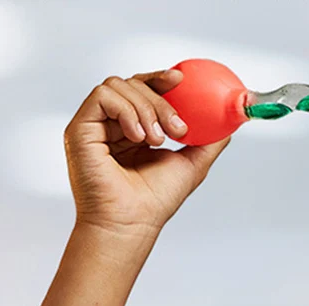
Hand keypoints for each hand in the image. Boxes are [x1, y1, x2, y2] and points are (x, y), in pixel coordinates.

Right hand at [63, 69, 231, 234]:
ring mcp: (95, 126)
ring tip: (156, 141)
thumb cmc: (155, 202)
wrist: (132, 223)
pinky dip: (127, 111)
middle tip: (177, 129)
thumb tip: (228, 123)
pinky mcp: (80, 128)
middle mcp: (113, 125)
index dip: (161, 79)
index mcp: (135, 130)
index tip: (181, 79)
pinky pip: (102, 96)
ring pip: (119, 86)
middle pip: (134, 84)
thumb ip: (208, 141)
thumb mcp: (192, 164)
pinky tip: (138, 137)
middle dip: (160, 100)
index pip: (145, 91)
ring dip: (146, 109)